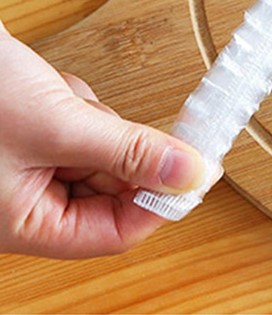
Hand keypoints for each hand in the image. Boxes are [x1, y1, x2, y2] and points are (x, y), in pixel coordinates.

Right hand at [0, 22, 205, 258]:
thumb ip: (129, 152)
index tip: (197, 165)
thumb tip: (192, 173)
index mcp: (25, 223)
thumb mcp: (59, 125)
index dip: (161, 200)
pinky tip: (46, 87)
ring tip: (58, 98)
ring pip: (98, 152)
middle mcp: (25, 203)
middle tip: (140, 121)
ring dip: (95, 120)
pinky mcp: (28, 135)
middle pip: (112, 190)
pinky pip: (78, 126)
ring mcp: (26, 168)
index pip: (116, 233)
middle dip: (122, 149)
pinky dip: (77, 104)